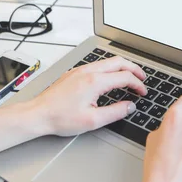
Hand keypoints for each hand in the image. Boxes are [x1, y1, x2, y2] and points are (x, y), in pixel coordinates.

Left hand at [29, 56, 146, 136]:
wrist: (38, 114)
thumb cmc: (60, 118)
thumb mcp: (93, 120)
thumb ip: (116, 112)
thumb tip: (129, 106)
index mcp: (95, 81)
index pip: (125, 77)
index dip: (138, 84)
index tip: (142, 92)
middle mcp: (88, 71)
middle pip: (119, 62)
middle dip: (134, 69)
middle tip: (142, 78)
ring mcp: (80, 70)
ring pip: (108, 61)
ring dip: (122, 67)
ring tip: (129, 77)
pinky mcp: (74, 73)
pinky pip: (97, 65)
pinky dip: (110, 69)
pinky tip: (110, 78)